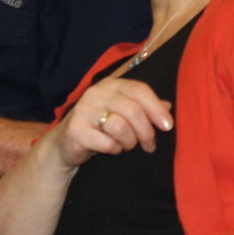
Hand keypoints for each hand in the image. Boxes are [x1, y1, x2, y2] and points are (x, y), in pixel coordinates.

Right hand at [49, 76, 172, 167]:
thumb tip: (168, 106)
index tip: (168, 126)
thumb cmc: (101, 128)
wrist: (65, 145)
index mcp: (111, 84)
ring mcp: (83, 109)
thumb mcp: (124, 114)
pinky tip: (109, 149)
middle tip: (149, 145)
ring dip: (129, 142)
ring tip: (125, 145)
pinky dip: (113, 149)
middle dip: (146, 132)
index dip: (156, 109)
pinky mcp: (75, 129)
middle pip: (133, 110)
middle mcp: (96, 92)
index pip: (140, 90)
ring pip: (120, 127)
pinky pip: (106, 142)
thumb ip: (145, 108)